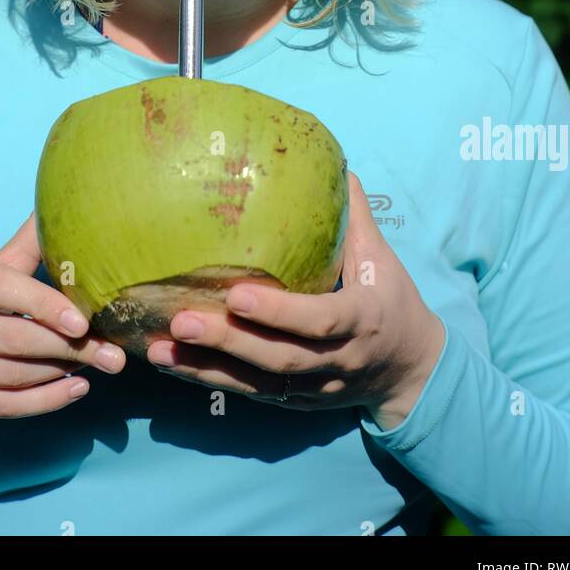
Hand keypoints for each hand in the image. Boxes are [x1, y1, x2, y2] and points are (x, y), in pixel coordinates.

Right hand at [0, 214, 126, 420]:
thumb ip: (25, 246)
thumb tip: (63, 204)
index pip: (0, 288)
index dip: (43, 303)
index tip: (82, 320)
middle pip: (12, 339)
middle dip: (67, 347)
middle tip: (110, 352)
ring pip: (12, 375)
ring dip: (60, 371)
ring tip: (97, 363)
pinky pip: (4, 405)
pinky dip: (45, 402)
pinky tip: (76, 389)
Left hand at [146, 172, 445, 421]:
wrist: (410, 371)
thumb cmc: (393, 303)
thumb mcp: (383, 261)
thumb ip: (357, 219)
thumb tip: (338, 168)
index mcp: (362, 320)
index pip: (320, 321)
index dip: (279, 312)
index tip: (237, 294)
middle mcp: (337, 360)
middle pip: (279, 358)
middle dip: (229, 343)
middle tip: (181, 322)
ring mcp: (314, 388)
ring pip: (258, 384)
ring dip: (206, 369)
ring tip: (159, 350)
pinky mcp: (295, 402)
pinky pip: (250, 394)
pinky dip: (210, 380)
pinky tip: (171, 364)